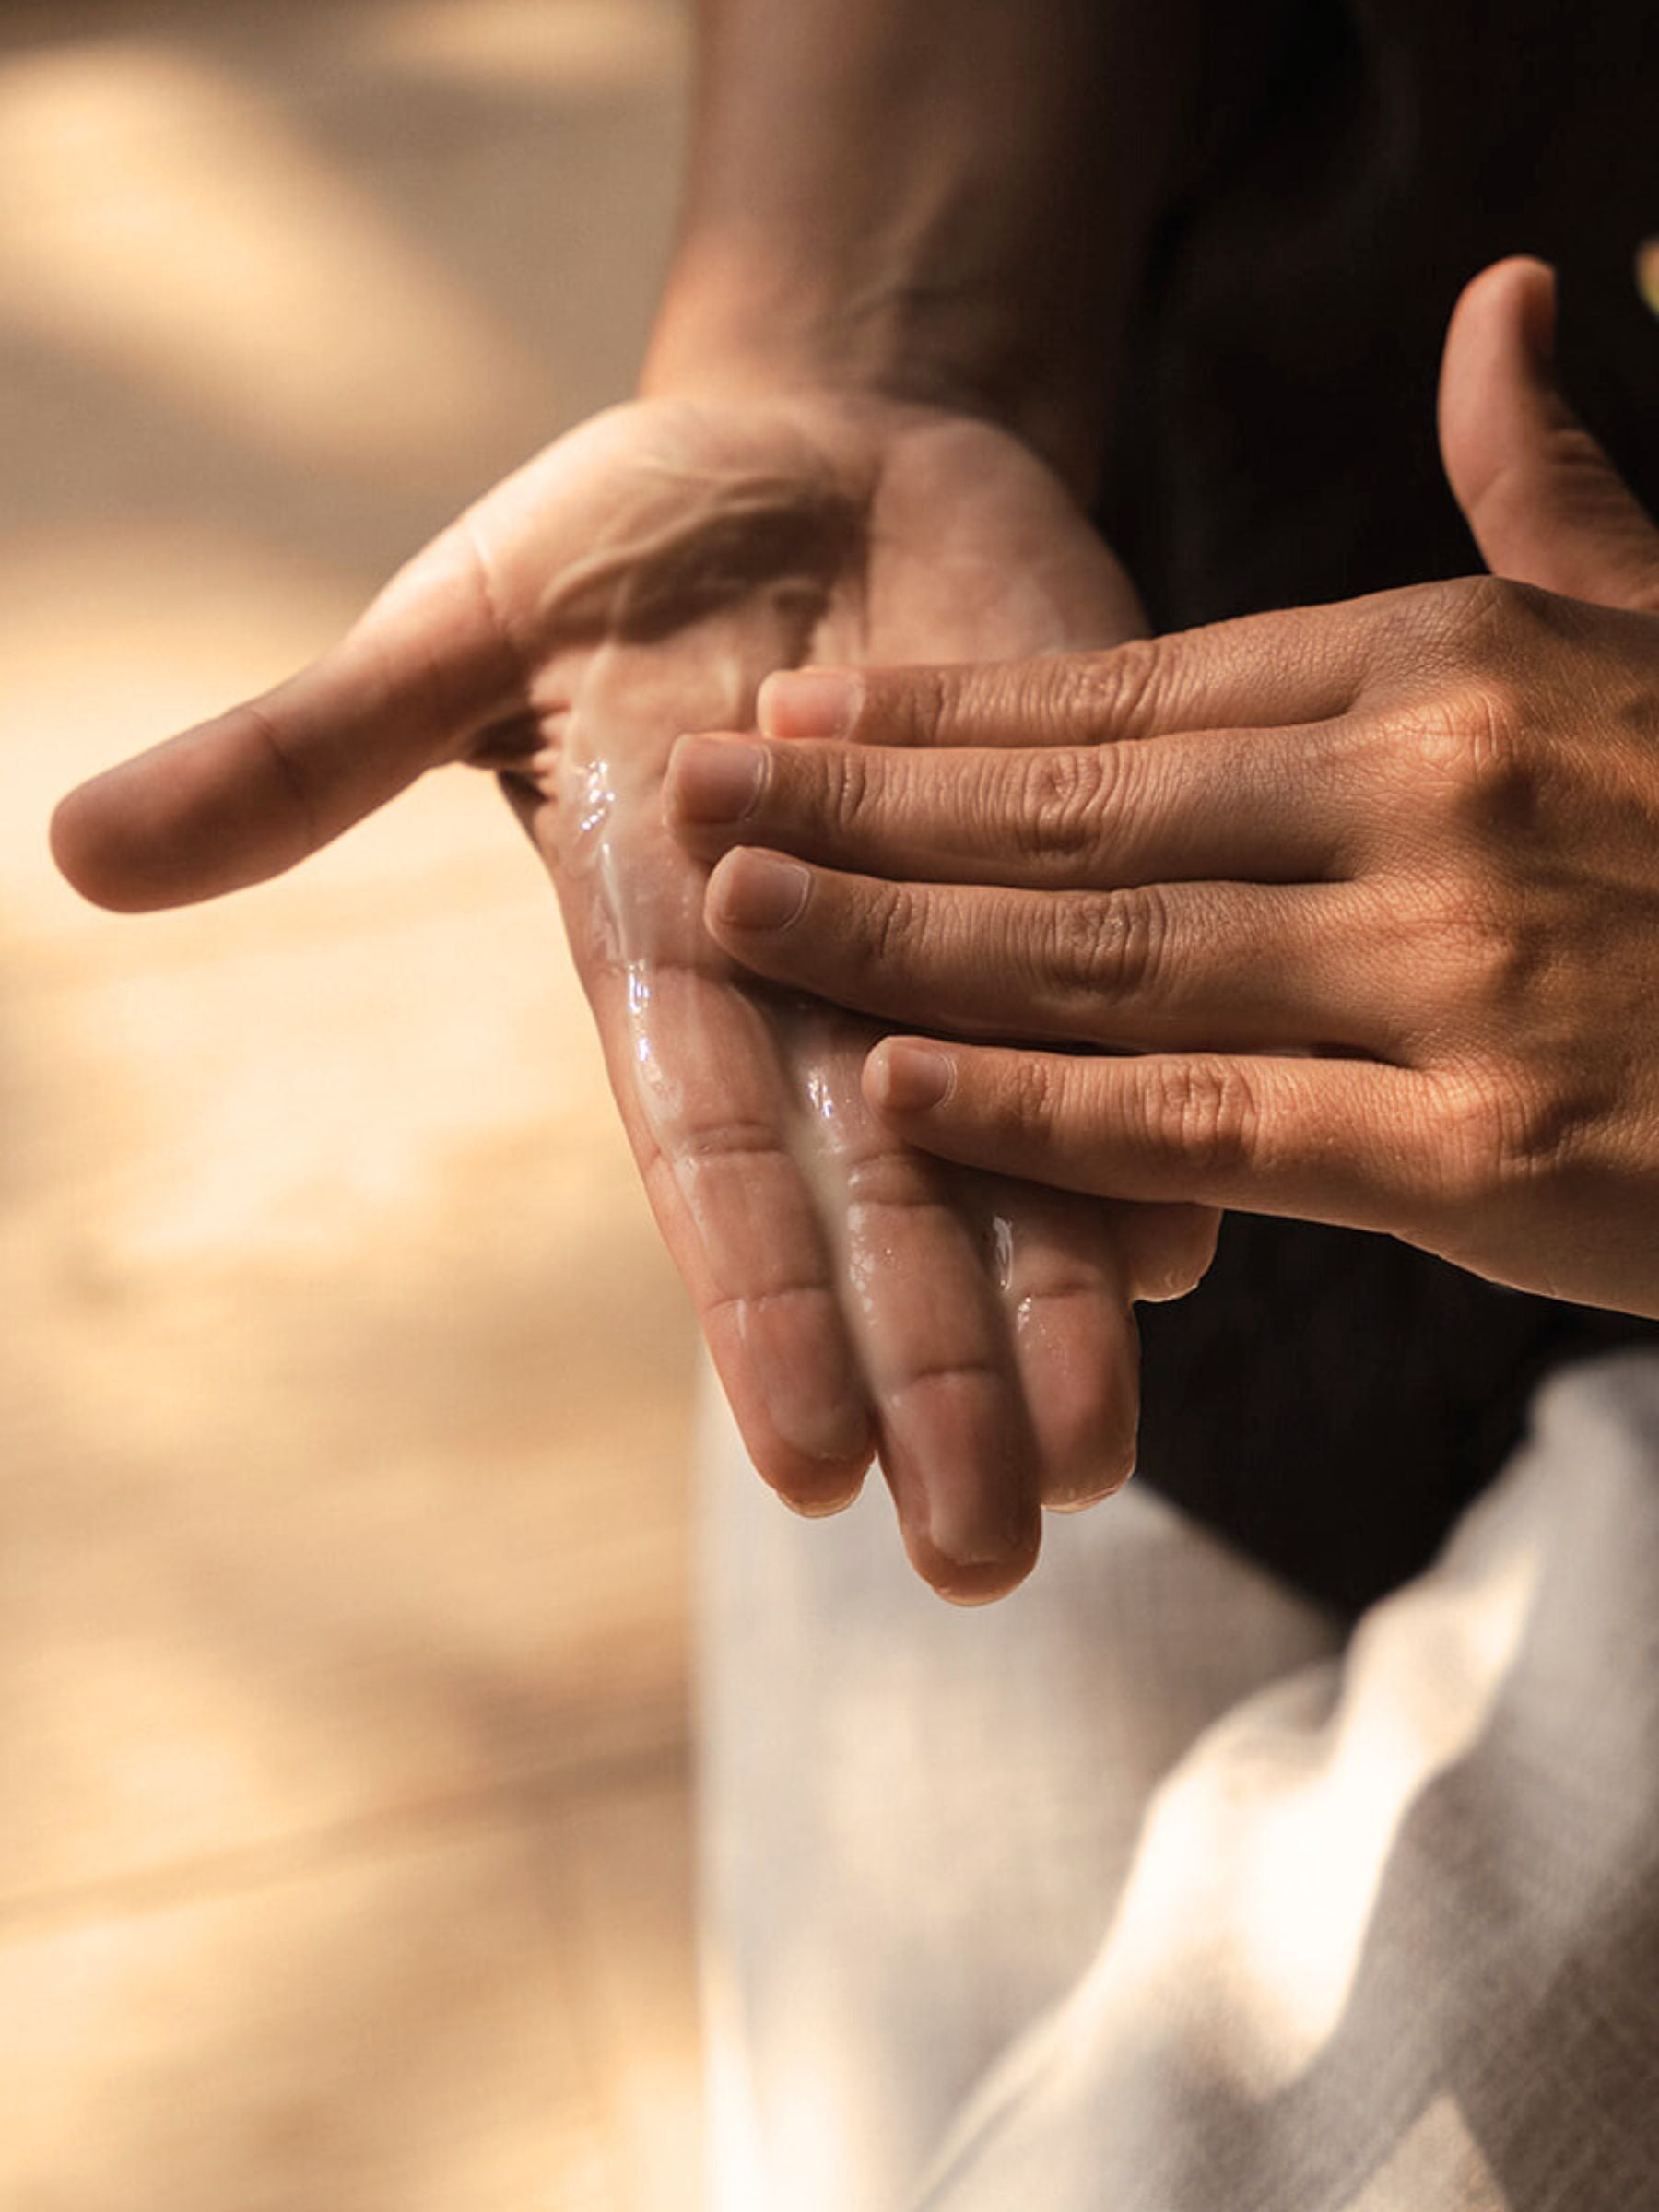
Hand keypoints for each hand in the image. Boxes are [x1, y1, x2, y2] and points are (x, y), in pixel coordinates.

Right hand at [51, 391, 1211, 1598]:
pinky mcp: (1076, 869)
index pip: (715, 1162)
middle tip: (982, 1558)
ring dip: (1055, 1310)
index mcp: (670, 965)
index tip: (811, 1466)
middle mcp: (821, 1000)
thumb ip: (307, 755)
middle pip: (878, 1211)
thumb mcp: (454, 637)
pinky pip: (1128, 1017)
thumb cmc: (617, 555)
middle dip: (928, 1376)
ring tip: (1095, 1470)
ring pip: (1016, 1154)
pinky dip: (1159, 1125)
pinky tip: (1194, 1249)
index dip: (760, 1305)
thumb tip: (73, 850)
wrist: (820, 457)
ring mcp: (957, 948)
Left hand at [668, 260, 1658, 1317]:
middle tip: (691, 794)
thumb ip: (1562, 494)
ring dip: (900, 936)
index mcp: (1458, 666)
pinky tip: (903, 1092)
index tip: (795, 705)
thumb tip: (1502, 307)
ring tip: (732, 917)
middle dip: (860, 805)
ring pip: (1112, 953)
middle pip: (1080, 808)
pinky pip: (1218, 1127)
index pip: (1138, 687)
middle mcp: (1433, 796)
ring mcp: (1456, 970)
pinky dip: (1052, 1116)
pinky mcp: (1493, 1150)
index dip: (944, 705)